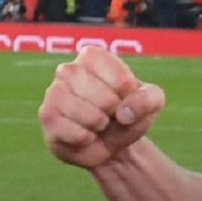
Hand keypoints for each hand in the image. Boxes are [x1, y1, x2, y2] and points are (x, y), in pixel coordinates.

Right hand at [38, 46, 165, 168]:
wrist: (111, 143)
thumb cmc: (130, 113)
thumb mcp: (153, 101)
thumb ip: (149, 98)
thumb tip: (124, 112)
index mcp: (93, 56)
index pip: (121, 79)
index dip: (129, 96)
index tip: (126, 97)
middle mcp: (68, 70)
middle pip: (102, 96)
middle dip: (114, 112)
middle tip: (111, 114)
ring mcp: (53, 93)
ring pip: (85, 113)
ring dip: (100, 125)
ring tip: (99, 124)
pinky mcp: (48, 118)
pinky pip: (72, 132)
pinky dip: (87, 139)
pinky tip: (86, 135)